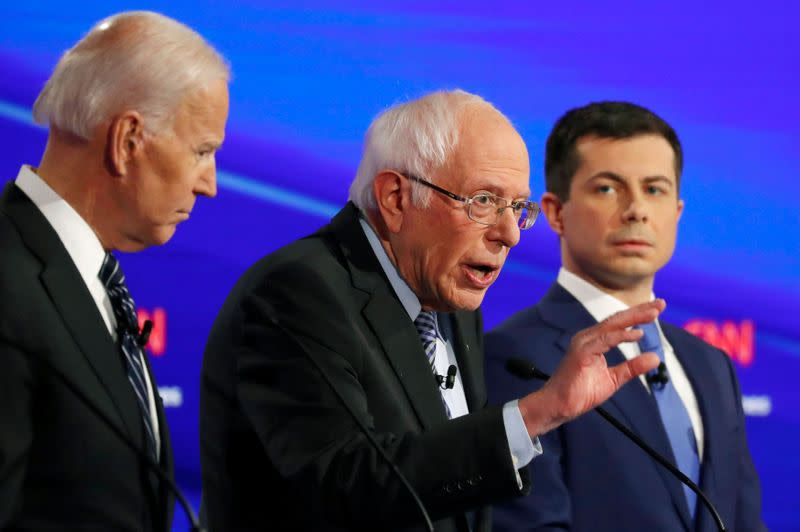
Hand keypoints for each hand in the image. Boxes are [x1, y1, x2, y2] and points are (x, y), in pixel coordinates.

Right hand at [518, 299, 664, 436]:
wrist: (558, 406)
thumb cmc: (580, 392)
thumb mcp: (614, 379)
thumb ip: (633, 367)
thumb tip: (655, 358)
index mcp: (594, 341)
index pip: (619, 324)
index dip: (638, 315)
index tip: (657, 309)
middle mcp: (588, 337)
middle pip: (617, 319)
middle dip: (640, 310)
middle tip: (661, 304)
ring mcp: (583, 343)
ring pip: (612, 325)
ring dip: (634, 318)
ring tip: (653, 314)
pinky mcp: (581, 353)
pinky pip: (604, 340)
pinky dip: (621, 336)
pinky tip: (638, 334)